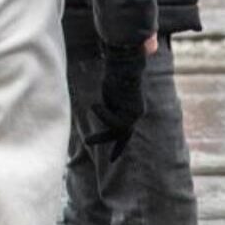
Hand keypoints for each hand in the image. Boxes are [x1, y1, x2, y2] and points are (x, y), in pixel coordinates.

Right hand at [84, 43, 147, 160]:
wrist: (125, 65)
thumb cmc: (116, 73)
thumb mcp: (110, 91)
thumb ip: (109, 104)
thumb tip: (101, 102)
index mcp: (132, 109)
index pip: (126, 131)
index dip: (119, 145)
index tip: (112, 159)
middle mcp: (136, 113)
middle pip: (123, 134)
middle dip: (112, 147)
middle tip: (93, 150)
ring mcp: (135, 114)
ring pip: (117, 130)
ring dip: (101, 136)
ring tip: (88, 135)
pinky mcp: (131, 113)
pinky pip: (114, 121)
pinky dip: (103, 114)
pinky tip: (95, 105)